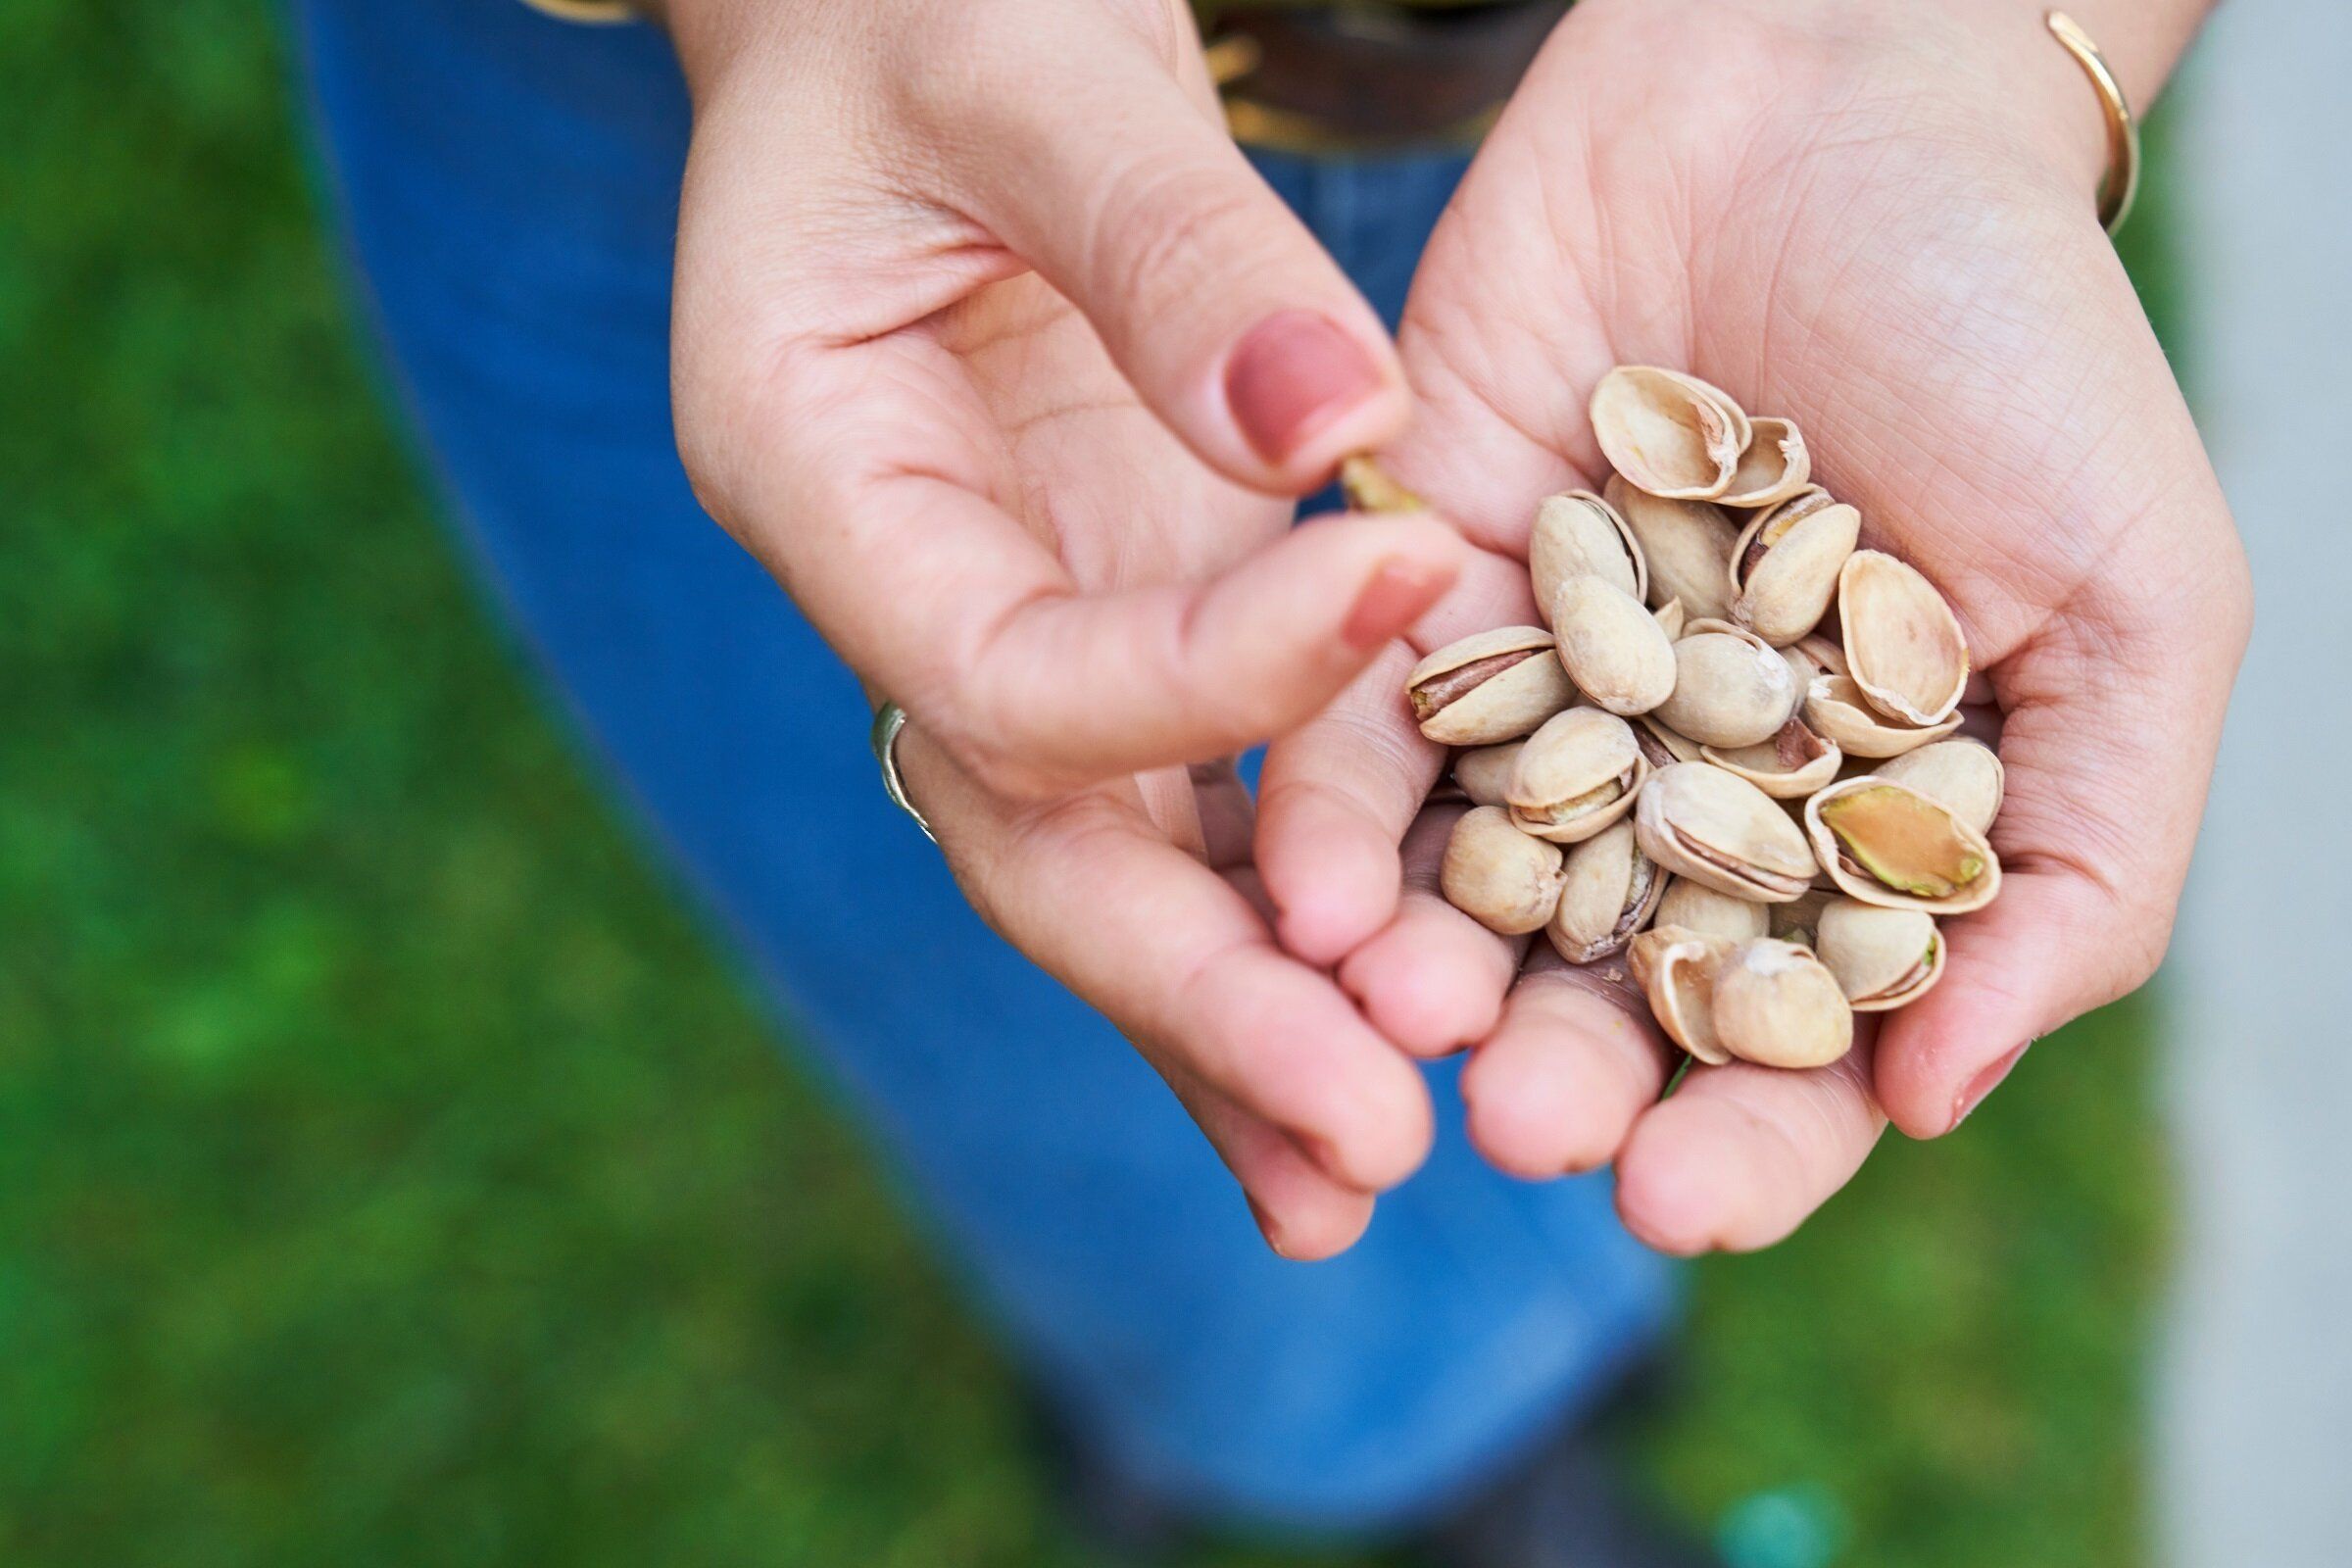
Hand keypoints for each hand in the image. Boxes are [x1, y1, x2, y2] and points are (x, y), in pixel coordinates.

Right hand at [661, 0, 1472, 1255]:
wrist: (916, 24)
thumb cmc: (939, 5)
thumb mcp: (1030, 62)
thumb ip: (1166, 240)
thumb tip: (1337, 430)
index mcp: (813, 471)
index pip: (1002, 653)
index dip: (1196, 674)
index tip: (1407, 597)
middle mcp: (903, 591)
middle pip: (1032, 839)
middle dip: (1197, 992)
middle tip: (1365, 1133)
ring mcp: (1013, 625)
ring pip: (1105, 873)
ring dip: (1235, 1033)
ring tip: (1365, 1179)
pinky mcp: (1118, 625)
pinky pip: (1189, 811)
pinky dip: (1274, 938)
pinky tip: (1367, 1072)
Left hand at [1258, 0, 2248, 1250]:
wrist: (1832, 94)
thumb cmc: (2017, 345)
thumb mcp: (2129, 610)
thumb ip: (2074, 864)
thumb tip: (1935, 1096)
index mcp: (1850, 823)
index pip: (1793, 1031)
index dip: (1748, 1132)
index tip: (1685, 1203)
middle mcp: (1680, 784)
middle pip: (1608, 983)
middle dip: (1563, 1068)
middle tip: (1519, 1123)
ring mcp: (1539, 692)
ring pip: (1466, 881)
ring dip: (1424, 970)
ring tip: (1397, 1018)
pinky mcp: (1415, 590)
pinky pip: (1357, 731)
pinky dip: (1335, 814)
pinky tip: (1310, 895)